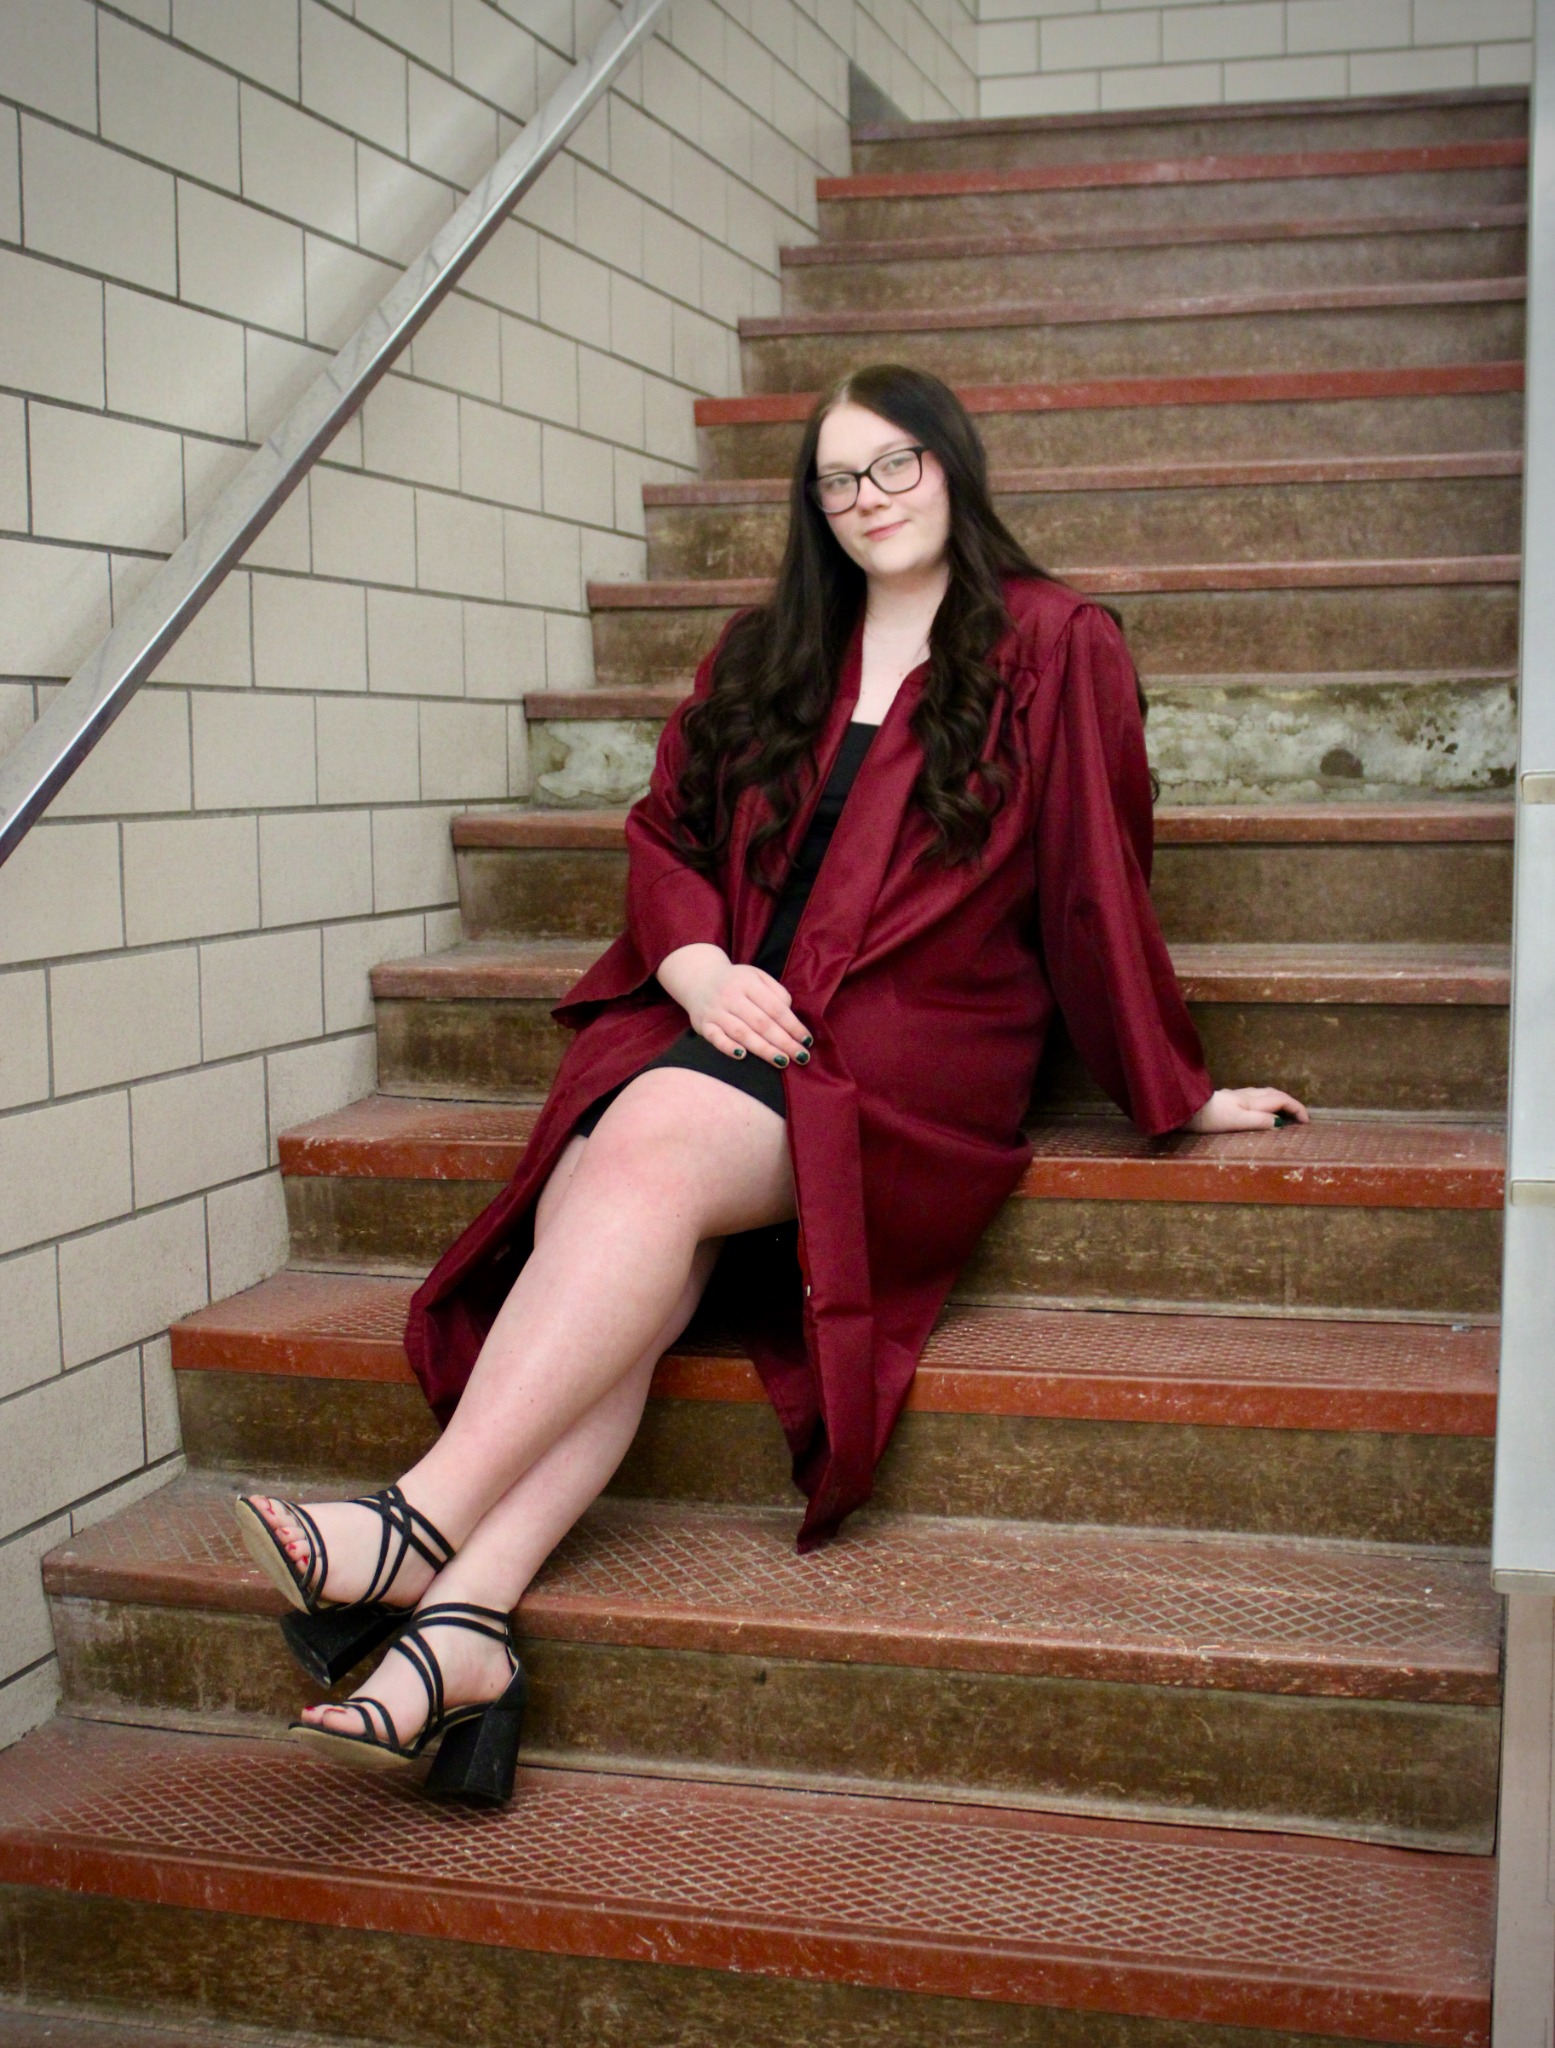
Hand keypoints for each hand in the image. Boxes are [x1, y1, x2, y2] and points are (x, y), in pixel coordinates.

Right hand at [658, 944, 810, 1067]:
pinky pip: (715, 1038)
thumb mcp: (757, 976)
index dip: (793, 1025)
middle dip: (783, 1041)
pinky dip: (728, 1047)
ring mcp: (716, 1011)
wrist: (699, 978)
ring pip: (742, 1033)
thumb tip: (790, 1014)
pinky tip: (743, 1056)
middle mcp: (731, 996)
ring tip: (782, 1061)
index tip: (806, 1040)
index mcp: (748, 983)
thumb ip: (776, 992)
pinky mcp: (703, 1025)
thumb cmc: (736, 982)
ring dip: (763, 1049)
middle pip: (761, 1023)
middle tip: (801, 1057)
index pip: (775, 1007)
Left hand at [1186, 1086, 1308, 1132]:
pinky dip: (1267, 1102)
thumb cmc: (1209, 1118)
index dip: (1297, 1109)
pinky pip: (1256, 1097)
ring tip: (1286, 1113)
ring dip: (1280, 1101)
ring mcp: (1237, 1096)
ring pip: (1265, 1094)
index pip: (1282, 1100)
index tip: (1306, 1122)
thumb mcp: (1236, 1122)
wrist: (1185, 1108)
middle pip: (1275, 1094)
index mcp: (1252, 1100)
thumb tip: (1279, 1123)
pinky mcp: (1229, 1099)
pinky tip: (1262, 1109)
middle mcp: (1247, 1095)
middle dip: (1291, 1103)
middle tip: (1300, 1118)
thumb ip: (1259, 1121)